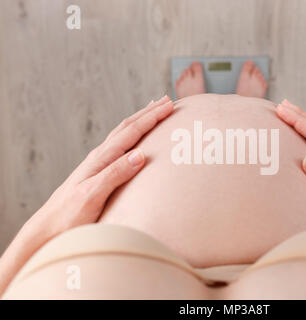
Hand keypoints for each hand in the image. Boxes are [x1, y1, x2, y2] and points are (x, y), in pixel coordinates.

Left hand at [32, 95, 173, 236]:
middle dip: (149, 113)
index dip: (151, 117)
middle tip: (167, 100)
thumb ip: (115, 174)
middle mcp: (99, 156)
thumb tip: (141, 154)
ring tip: (153, 111)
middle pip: (127, 127)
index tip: (169, 105)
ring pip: (122, 134)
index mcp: (101, 159)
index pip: (131, 132)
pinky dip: (132, 135)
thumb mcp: (93, 195)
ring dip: (140, 120)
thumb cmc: (70, 216)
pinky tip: (134, 139)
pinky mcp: (97, 172)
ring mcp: (97, 163)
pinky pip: (119, 145)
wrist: (48, 229)